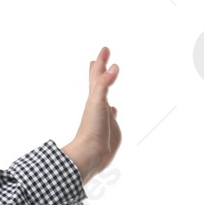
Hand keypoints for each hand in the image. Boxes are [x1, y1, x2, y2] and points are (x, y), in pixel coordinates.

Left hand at [61, 46, 120, 183]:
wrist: (89, 155)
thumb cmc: (91, 129)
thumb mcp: (97, 102)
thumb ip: (105, 84)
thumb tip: (114, 68)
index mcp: (94, 97)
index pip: (98, 75)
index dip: (101, 62)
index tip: (105, 49)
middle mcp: (98, 104)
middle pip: (99, 82)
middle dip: (101, 68)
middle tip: (103, 56)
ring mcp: (104, 116)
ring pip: (105, 97)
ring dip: (106, 87)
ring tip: (108, 79)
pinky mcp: (110, 129)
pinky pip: (111, 115)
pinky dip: (112, 109)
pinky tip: (113, 109)